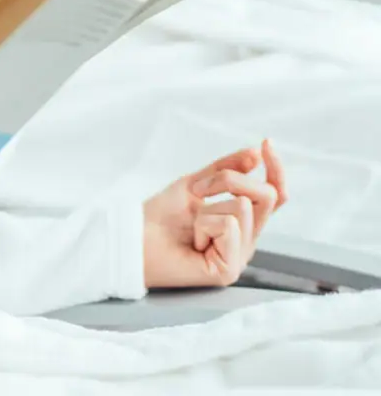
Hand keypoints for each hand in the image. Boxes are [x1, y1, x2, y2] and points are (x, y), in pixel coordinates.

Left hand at [142, 141, 287, 288]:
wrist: (136, 237)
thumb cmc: (162, 214)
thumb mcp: (196, 183)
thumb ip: (226, 170)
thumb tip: (256, 153)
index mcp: (242, 220)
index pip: (273, 195)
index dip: (275, 169)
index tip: (266, 142)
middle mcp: (247, 238)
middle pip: (266, 195)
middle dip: (228, 180)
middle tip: (197, 189)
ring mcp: (240, 255)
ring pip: (243, 207)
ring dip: (207, 207)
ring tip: (192, 225)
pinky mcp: (230, 270)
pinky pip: (230, 226)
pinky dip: (204, 225)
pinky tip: (194, 241)